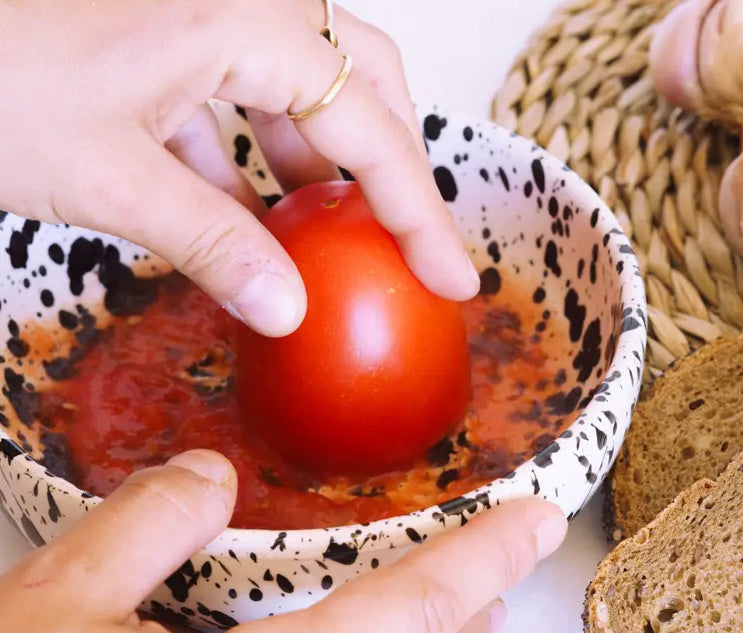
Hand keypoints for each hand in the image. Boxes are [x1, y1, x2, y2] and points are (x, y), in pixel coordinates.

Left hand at [0, 0, 479, 336]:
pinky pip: (234, 92)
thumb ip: (213, 243)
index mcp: (237, 16)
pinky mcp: (156, 35)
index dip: (419, 211)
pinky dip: (250, 155)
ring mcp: (195, 12)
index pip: (367, 125)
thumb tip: (289, 308)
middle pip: (357, 77)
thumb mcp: (105, 178)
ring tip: (335, 240)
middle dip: (391, 166)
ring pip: (298, 82)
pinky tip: (240, 215)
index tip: (454, 277)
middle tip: (409, 244)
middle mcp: (232, 0)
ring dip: (322, 162)